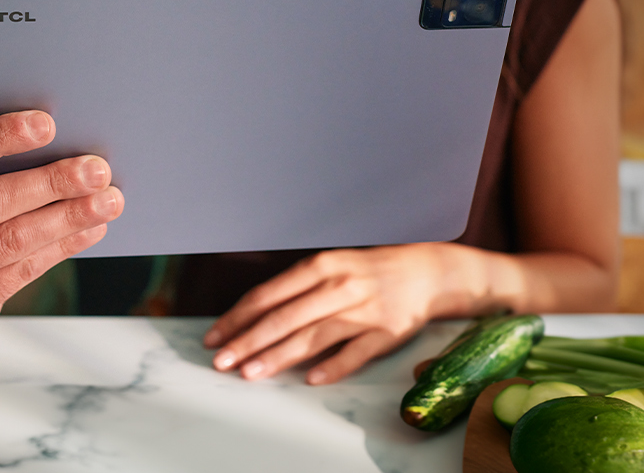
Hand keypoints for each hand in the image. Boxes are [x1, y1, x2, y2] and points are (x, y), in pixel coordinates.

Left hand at [204, 243, 480, 384]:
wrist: (427, 272)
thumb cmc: (371, 270)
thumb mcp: (332, 265)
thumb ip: (297, 288)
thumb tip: (252, 316)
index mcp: (323, 265)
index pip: (270, 294)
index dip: (239, 317)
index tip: (215, 336)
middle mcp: (341, 286)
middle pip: (286, 317)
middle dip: (249, 341)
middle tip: (222, 362)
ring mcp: (365, 310)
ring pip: (314, 336)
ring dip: (279, 356)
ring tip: (251, 373)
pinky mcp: (387, 332)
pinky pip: (356, 353)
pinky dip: (333, 366)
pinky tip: (310, 379)